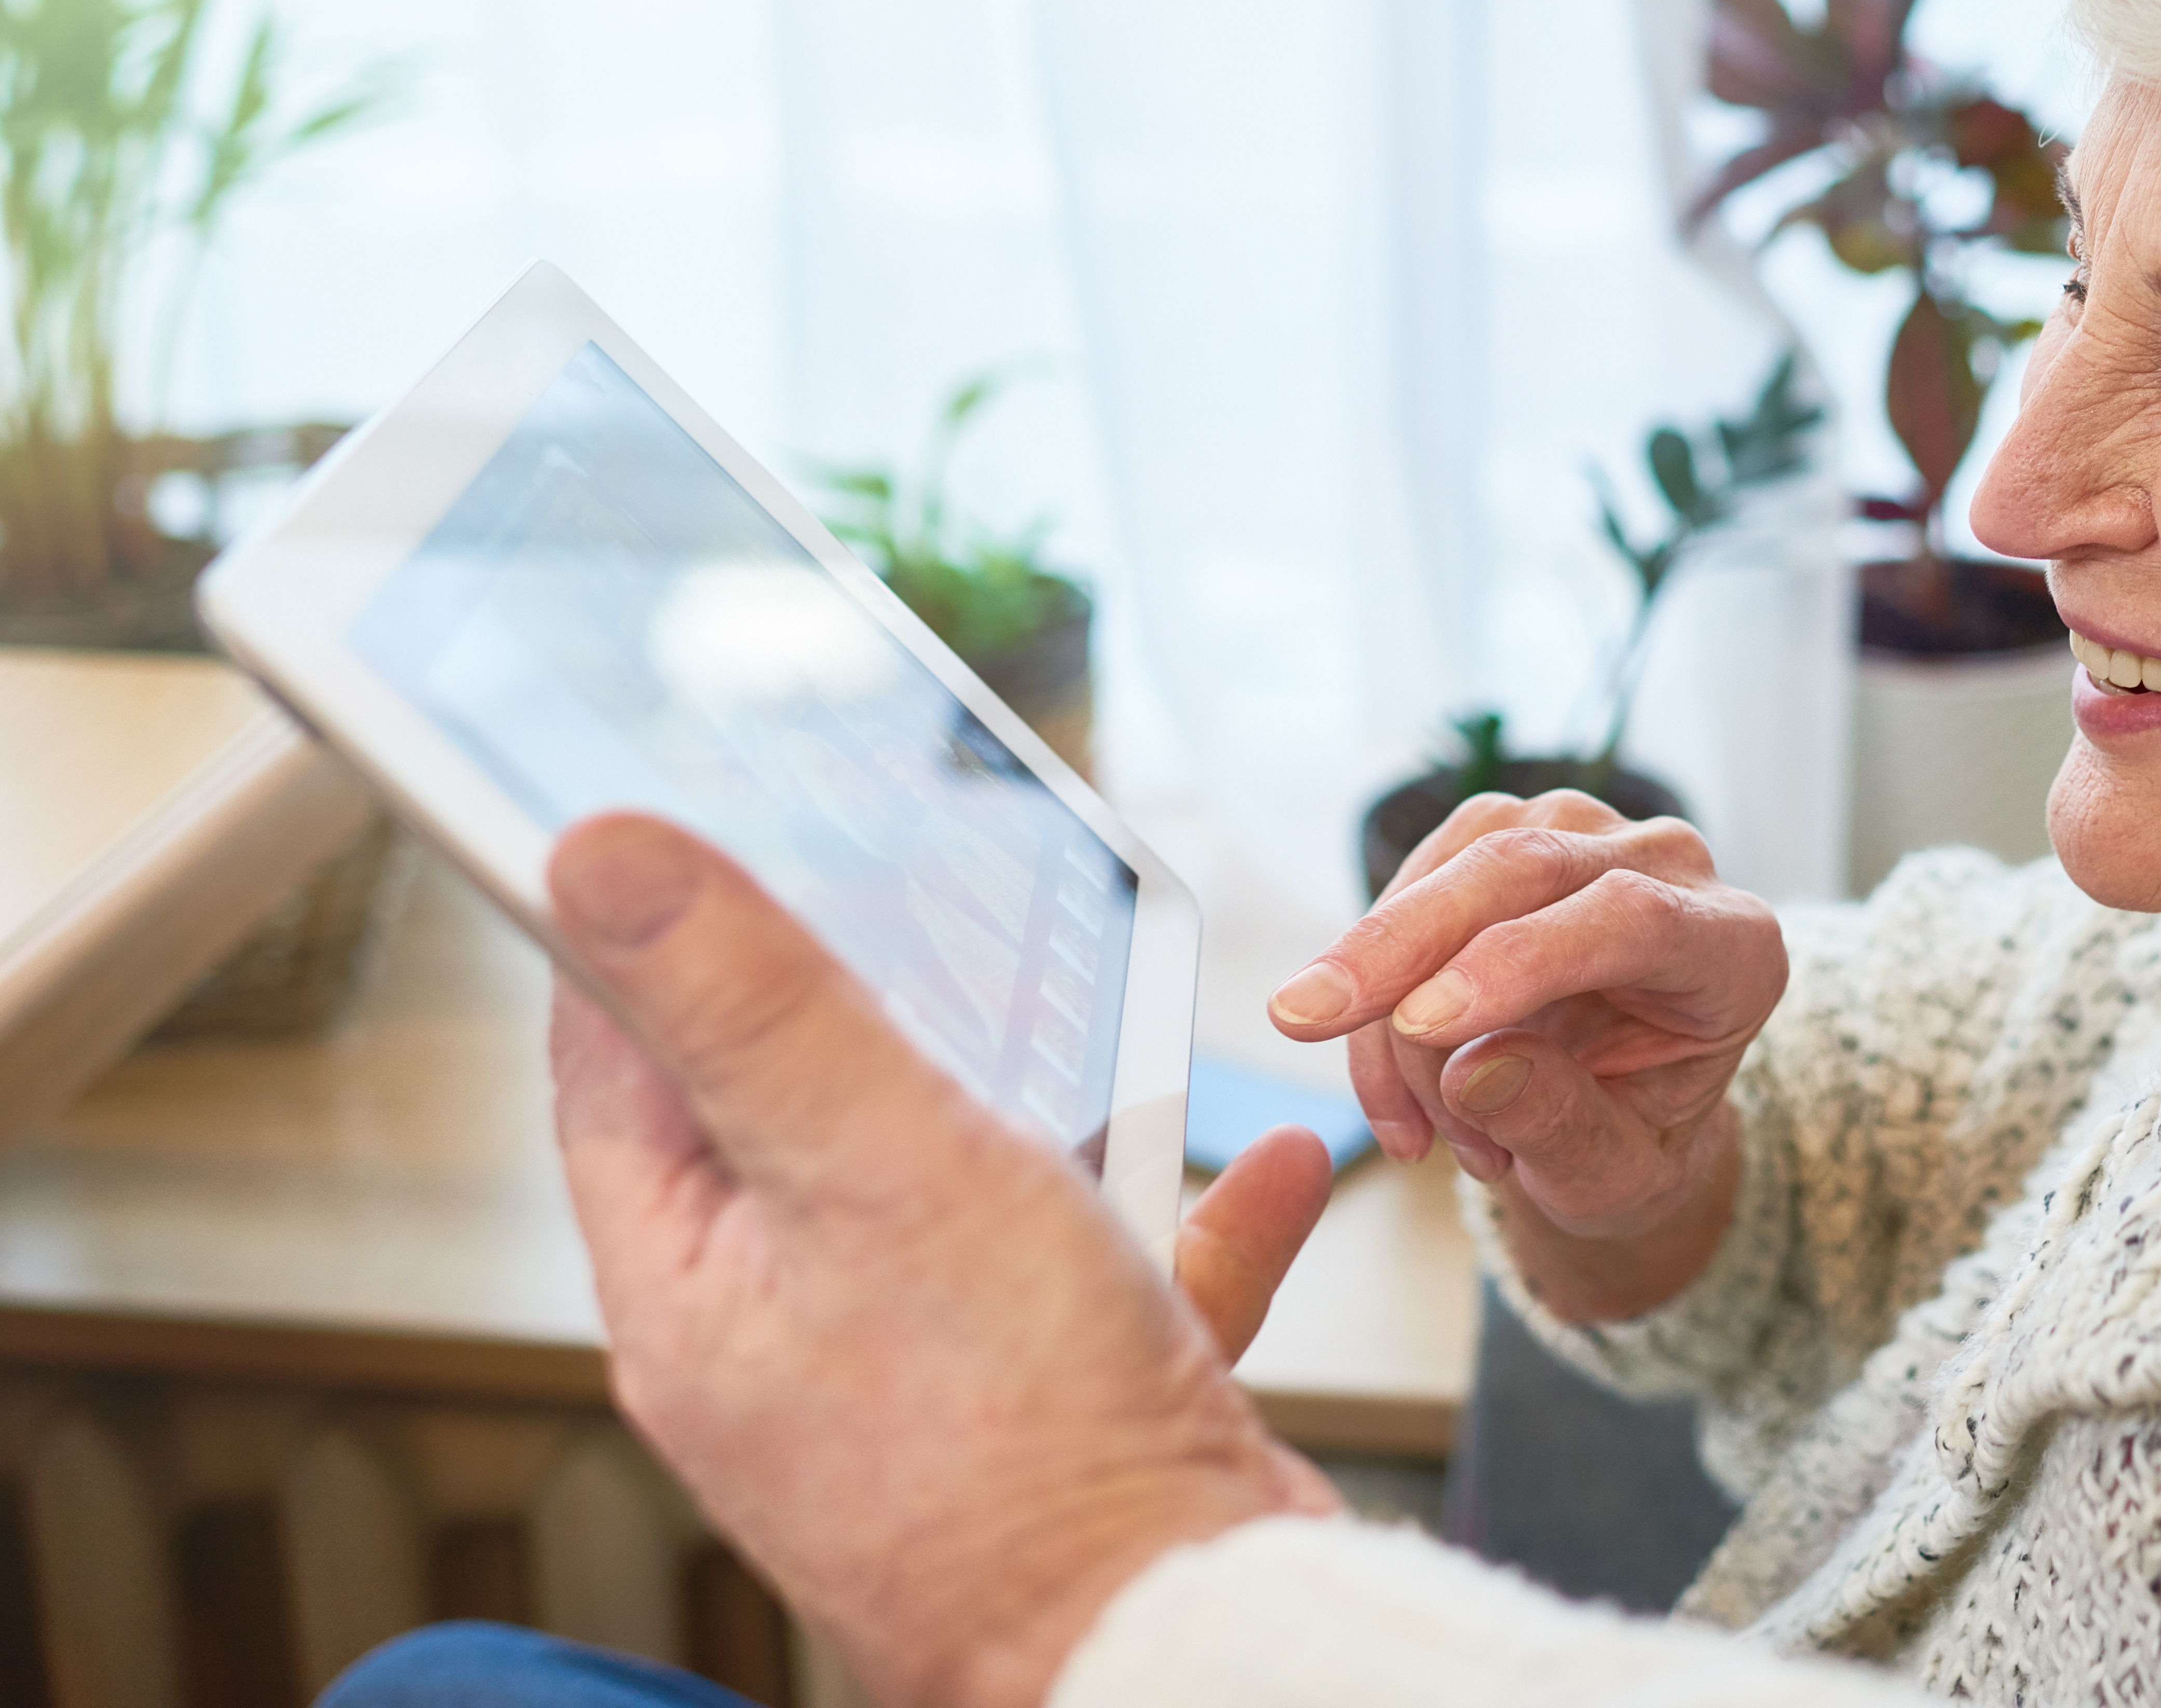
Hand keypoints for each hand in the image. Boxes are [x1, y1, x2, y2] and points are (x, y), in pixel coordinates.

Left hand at [547, 813, 1340, 1707]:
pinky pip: (1117, 1278)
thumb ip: (750, 1002)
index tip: (692, 829)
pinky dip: (1188, 1209)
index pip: (621, 1069)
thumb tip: (596, 855)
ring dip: (1054, 1099)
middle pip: (797, 1122)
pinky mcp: (1059, 1420)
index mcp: (698, 1293)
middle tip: (916, 887)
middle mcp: (793, 1346)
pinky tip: (1269, 1163)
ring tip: (1112, 1013)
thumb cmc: (1014, 1441)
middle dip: (875, 1002)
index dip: (650, 939)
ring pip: (967, 1196)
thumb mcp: (871, 1164)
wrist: (1176, 1639)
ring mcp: (926, 1390)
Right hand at [1269, 791, 1783, 1317]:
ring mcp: (1587, 836)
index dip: (1519, 961)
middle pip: (1526, 868)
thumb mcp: (1615, 1175)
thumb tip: (1474, 1071)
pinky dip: (1380, 987)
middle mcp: (1670, 867)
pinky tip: (1393, 1084)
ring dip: (1392, 998)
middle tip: (1306, 1018)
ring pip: (1456, 868)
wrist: (1620, 1115)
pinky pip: (1417, 884)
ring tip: (1414, 1132)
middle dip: (1402, 946)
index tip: (1424, 1022)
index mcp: (1733, 949)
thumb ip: (1562, 1126)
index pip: (1631, 919)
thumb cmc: (1631, 1142)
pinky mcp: (1509, 835)